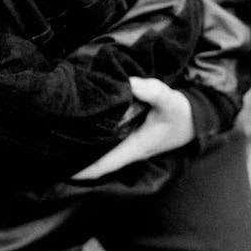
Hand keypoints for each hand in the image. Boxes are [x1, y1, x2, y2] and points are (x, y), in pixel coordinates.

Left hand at [71, 77, 193, 180]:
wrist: (197, 117)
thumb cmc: (182, 113)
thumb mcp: (169, 100)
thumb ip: (152, 91)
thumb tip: (129, 82)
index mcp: (136, 146)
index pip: (105, 163)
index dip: (84, 169)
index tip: (63, 169)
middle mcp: (130, 149)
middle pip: (99, 160)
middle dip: (78, 157)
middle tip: (53, 149)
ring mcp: (131, 144)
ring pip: (103, 151)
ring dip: (86, 147)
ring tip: (61, 138)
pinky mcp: (133, 136)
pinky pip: (110, 142)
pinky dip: (96, 137)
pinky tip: (85, 126)